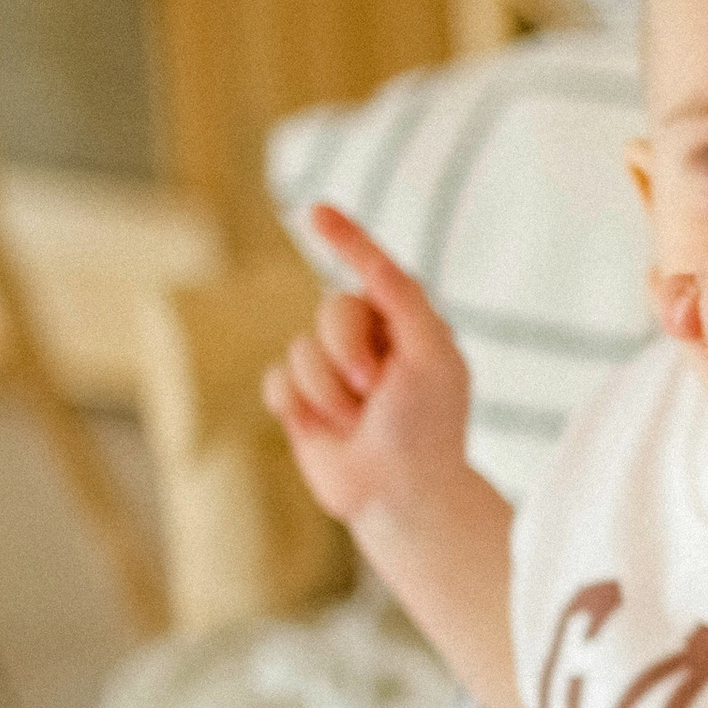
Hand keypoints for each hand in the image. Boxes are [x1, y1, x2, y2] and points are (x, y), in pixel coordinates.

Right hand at [265, 201, 472, 530]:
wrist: (399, 496)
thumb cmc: (426, 428)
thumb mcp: (431, 358)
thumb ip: (407, 303)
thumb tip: (377, 263)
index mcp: (407, 324)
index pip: (373, 270)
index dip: (347, 239)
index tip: (316, 211)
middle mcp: (368, 340)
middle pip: (331, 310)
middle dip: (348, 351)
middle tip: (376, 390)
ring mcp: (330, 370)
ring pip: (300, 349)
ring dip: (329, 392)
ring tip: (358, 423)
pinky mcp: (300, 400)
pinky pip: (277, 379)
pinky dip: (298, 405)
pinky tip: (322, 431)